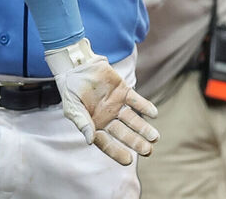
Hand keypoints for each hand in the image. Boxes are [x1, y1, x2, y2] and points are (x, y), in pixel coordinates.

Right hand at [45, 38, 158, 164]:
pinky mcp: (124, 91)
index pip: (107, 142)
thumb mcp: (72, 107)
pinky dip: (145, 107)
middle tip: (147, 150)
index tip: (128, 160)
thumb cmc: (70, 89)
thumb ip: (82, 123)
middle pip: (124, 133)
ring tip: (154, 137)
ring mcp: (117, 105)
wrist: (75, 65)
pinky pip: (137, 101)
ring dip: (144, 128)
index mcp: (95, 125)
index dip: (117, 152)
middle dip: (136, 142)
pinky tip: (153, 114)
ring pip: (133, 120)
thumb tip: (89, 141)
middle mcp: (108, 117)